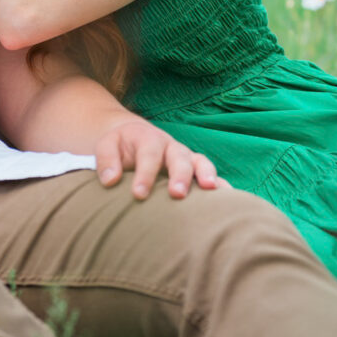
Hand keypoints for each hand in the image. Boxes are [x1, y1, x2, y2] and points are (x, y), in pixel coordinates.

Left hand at [94, 114, 221, 199]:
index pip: (149, 155)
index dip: (145, 174)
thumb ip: (106, 159)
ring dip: (207, 176)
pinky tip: (230, 200)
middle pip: (180, 157)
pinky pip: (211, 176)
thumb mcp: (107, 145)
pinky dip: (221, 185)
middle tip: (177, 194)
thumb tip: (110, 180)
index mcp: (149, 139)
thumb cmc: (119, 146)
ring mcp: (186, 158)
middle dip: (180, 175)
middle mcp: (171, 147)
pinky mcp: (195, 170)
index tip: (139, 194)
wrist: (134, 137)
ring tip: (211, 190)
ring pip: (201, 163)